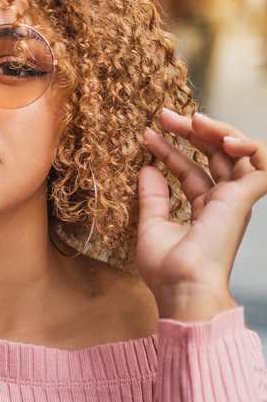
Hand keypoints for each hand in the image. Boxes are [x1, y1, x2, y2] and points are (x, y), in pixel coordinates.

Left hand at [137, 107, 266, 321]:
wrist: (182, 286)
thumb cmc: (167, 268)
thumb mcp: (152, 225)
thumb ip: (153, 197)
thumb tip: (147, 168)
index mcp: (204, 210)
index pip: (190, 170)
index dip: (169, 150)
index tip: (146, 134)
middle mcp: (223, 202)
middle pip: (214, 156)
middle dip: (191, 131)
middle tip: (164, 115)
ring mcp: (236, 199)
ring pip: (237, 154)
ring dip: (217, 131)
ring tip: (192, 119)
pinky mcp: (245, 198)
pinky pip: (262, 164)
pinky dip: (249, 146)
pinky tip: (222, 139)